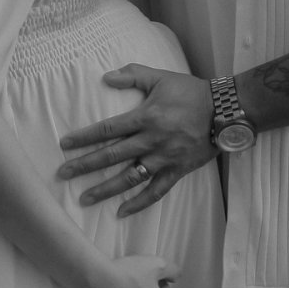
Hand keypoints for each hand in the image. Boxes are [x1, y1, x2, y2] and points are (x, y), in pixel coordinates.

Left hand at [58, 65, 215, 214]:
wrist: (226, 111)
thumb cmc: (191, 92)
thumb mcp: (161, 77)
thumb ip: (133, 75)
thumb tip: (106, 77)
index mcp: (145, 117)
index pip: (107, 129)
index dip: (84, 137)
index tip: (65, 144)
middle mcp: (152, 141)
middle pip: (112, 156)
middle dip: (85, 165)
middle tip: (63, 174)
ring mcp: (164, 159)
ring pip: (130, 178)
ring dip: (105, 189)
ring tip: (85, 199)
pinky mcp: (177, 171)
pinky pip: (155, 192)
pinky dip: (138, 203)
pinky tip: (121, 212)